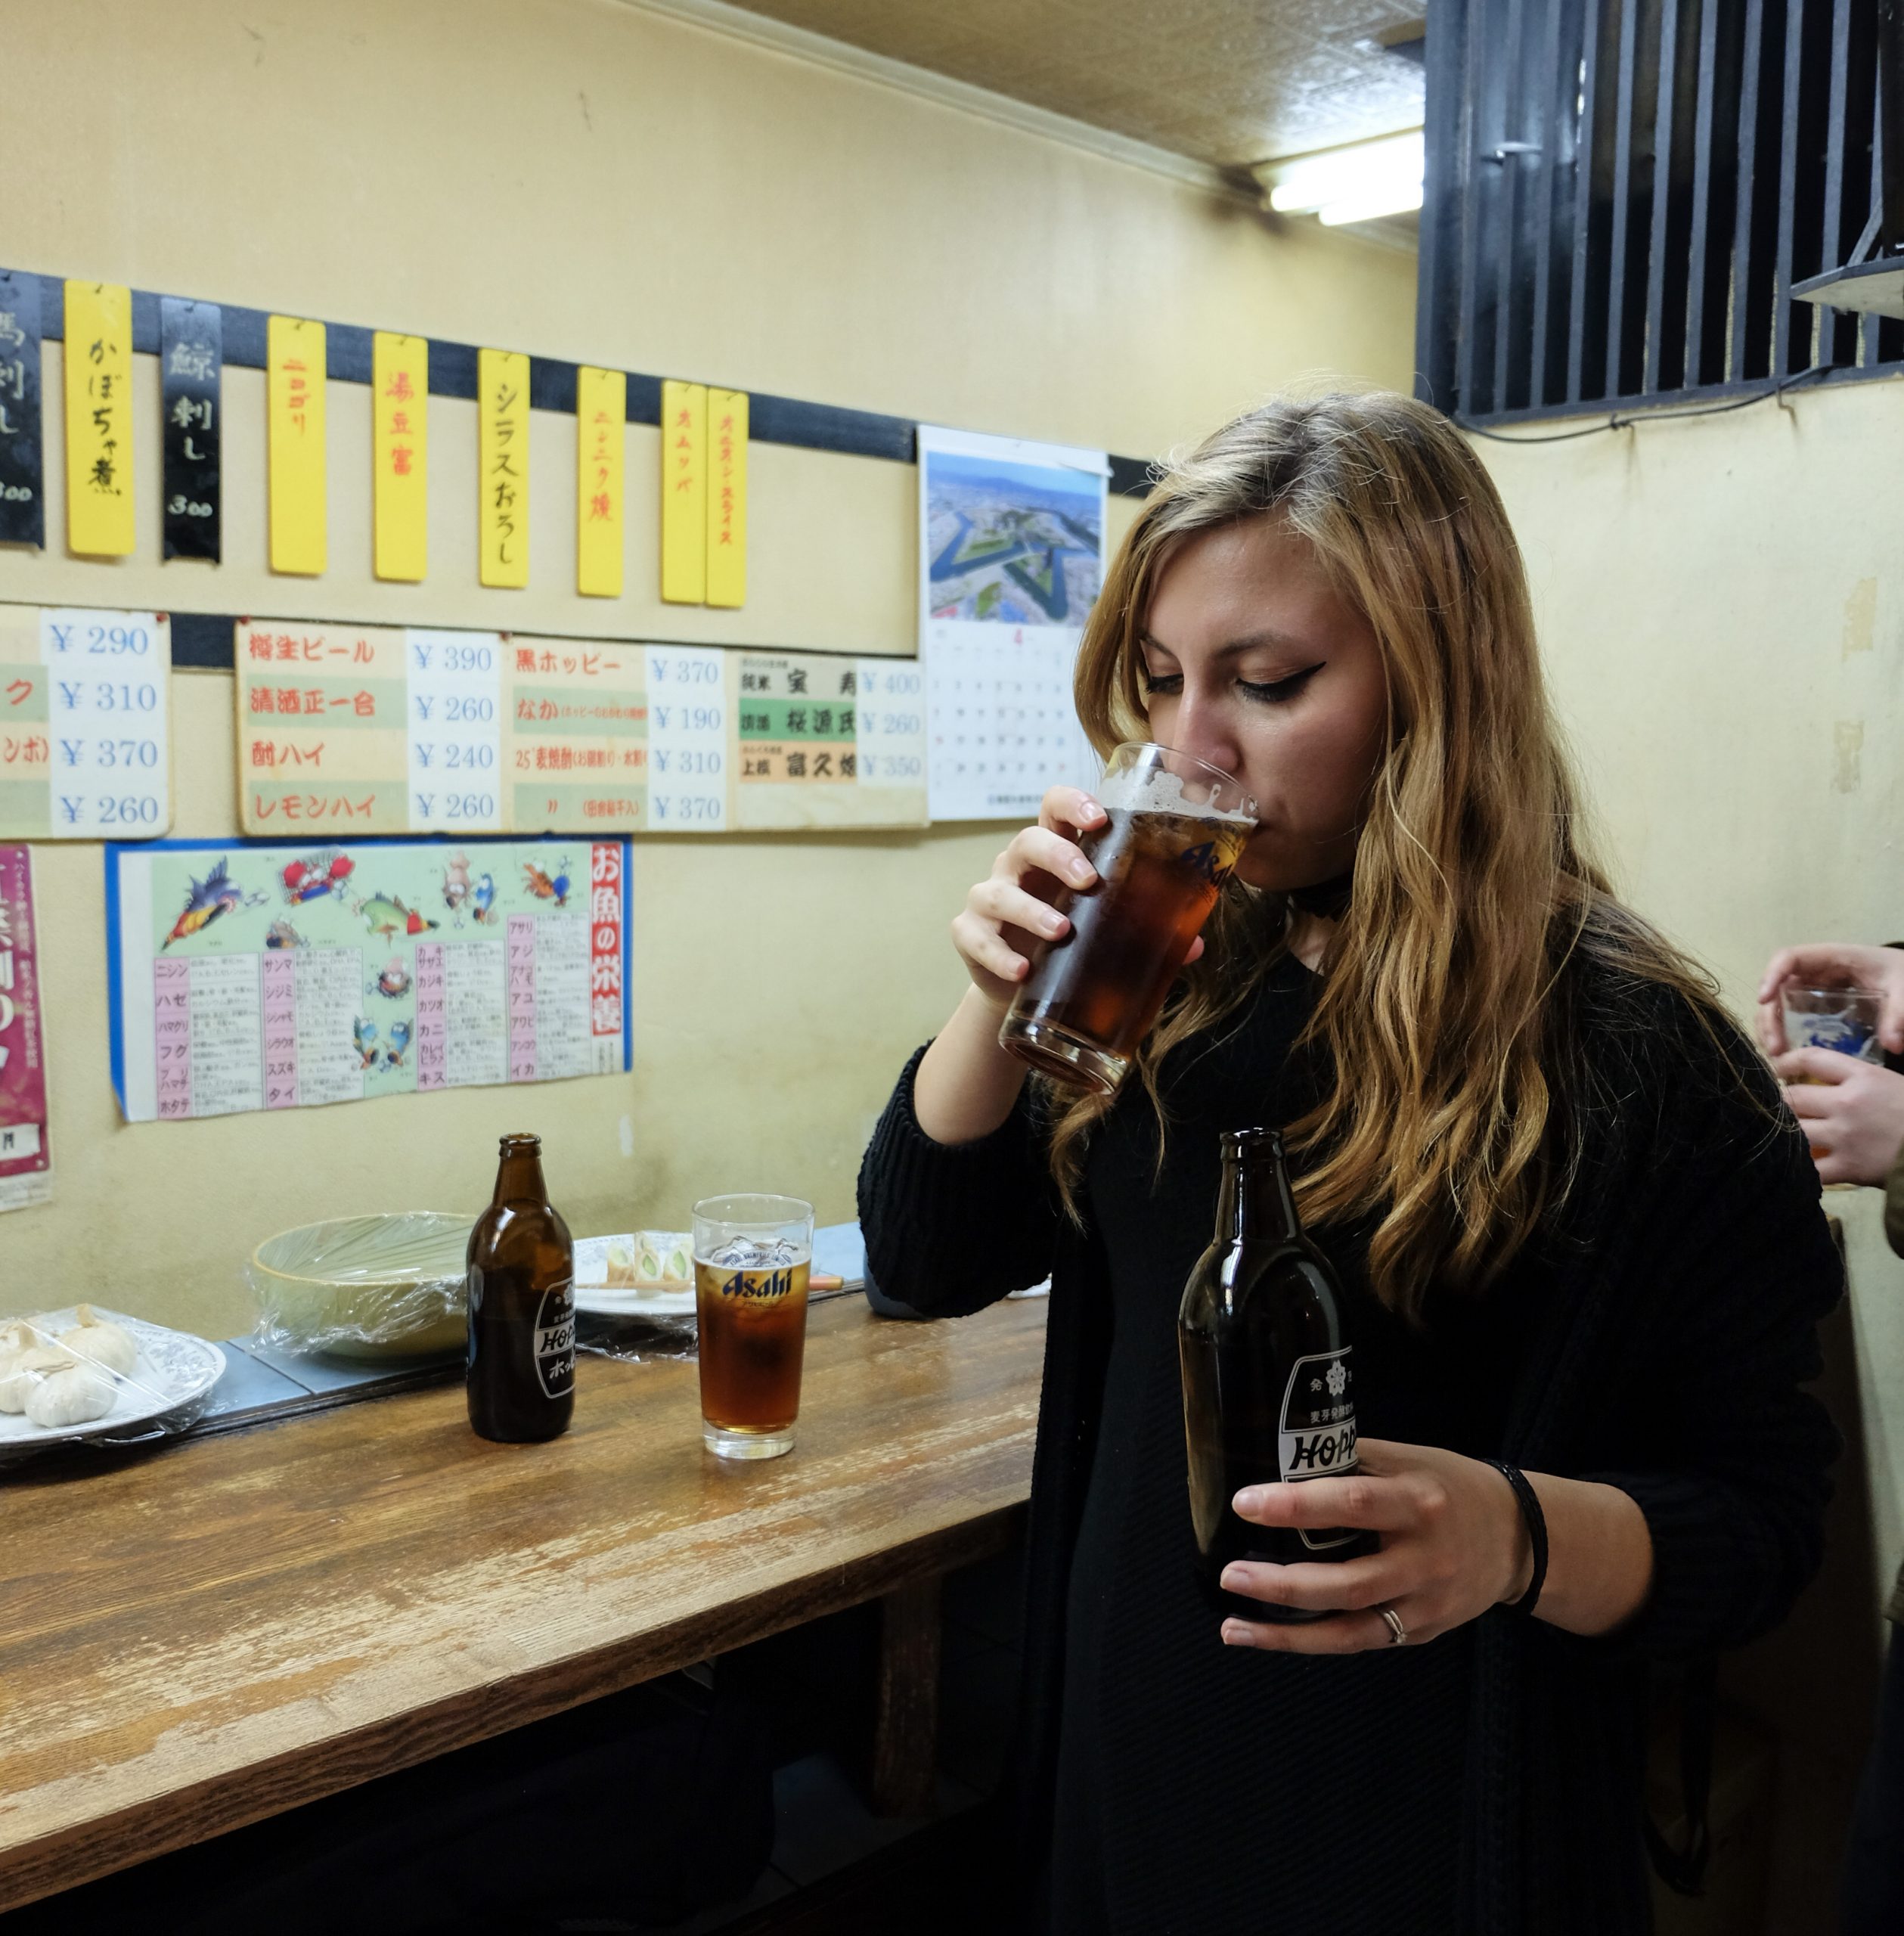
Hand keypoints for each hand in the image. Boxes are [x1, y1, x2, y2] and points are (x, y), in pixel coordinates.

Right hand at [948, 783, 1205, 1012]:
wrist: (1021, 986)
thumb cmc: (1070, 938)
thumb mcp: (1106, 927)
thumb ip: (1147, 930)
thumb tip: (1195, 945)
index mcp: (1054, 852)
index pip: (1055, 807)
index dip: (1073, 804)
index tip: (1099, 819)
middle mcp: (1017, 867)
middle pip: (1028, 841)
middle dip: (1058, 855)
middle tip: (1089, 881)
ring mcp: (989, 898)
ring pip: (999, 891)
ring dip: (1030, 910)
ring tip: (1061, 932)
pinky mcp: (970, 933)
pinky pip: (977, 937)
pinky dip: (998, 954)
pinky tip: (1022, 970)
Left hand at [1218, 1439, 1529, 1652]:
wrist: (1518, 1538)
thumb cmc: (1450, 1487)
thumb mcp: (1408, 1459)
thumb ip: (1351, 1461)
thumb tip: (1281, 1458)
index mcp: (1419, 1502)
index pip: (1352, 1503)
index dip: (1296, 1506)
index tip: (1245, 1503)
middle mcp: (1424, 1559)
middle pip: (1347, 1581)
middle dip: (1283, 1583)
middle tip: (1230, 1574)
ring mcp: (1425, 1603)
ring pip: (1350, 1629)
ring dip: (1287, 1632)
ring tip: (1233, 1624)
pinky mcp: (1421, 1631)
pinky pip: (1360, 1642)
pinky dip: (1312, 1644)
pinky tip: (1271, 1637)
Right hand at [1757, 943, 1903, 1054]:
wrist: (1903, 975)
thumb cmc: (1899, 973)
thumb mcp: (1902, 989)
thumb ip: (1898, 1014)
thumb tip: (1893, 1045)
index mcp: (1830, 957)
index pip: (1789, 958)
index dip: (1771, 975)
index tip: (1764, 1000)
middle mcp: (1813, 972)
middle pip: (1776, 988)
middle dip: (1769, 1017)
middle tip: (1775, 1047)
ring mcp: (1810, 989)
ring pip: (1777, 1005)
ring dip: (1770, 1029)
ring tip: (1777, 1055)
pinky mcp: (1813, 1005)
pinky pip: (1788, 1016)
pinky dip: (1781, 1033)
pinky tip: (1786, 1053)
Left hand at [1774, 1050, 1903, 1186]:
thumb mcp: (1896, 1083)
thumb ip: (1865, 1079)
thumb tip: (1834, 1077)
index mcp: (1863, 1076)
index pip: (1811, 1058)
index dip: (1785, 1061)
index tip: (1776, 1068)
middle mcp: (1846, 1103)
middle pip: (1793, 1097)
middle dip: (1782, 1102)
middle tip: (1780, 1107)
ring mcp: (1844, 1136)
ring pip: (1795, 1131)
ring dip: (1788, 1133)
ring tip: (1787, 1135)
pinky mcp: (1848, 1167)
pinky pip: (1810, 1168)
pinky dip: (1803, 1167)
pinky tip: (1801, 1165)